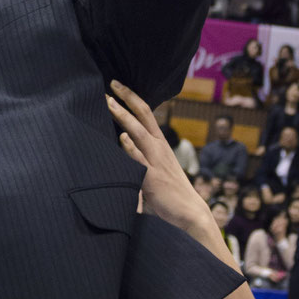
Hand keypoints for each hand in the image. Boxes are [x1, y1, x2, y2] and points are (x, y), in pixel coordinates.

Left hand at [107, 81, 208, 234]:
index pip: (146, 113)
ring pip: (139, 133)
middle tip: (111, 84)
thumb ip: (137, 158)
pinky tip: (121, 139)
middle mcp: (159, 148)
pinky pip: (139, 160)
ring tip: (109, 104)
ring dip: (123, 117)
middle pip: (143, 116)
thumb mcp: (153, 170)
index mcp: (159, 144)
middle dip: (126, 99)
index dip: (132, 97)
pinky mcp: (153, 179)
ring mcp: (157, 161)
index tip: (116, 85)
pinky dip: (130, 149)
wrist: (190, 214)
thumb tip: (120, 145)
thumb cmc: (168, 194)